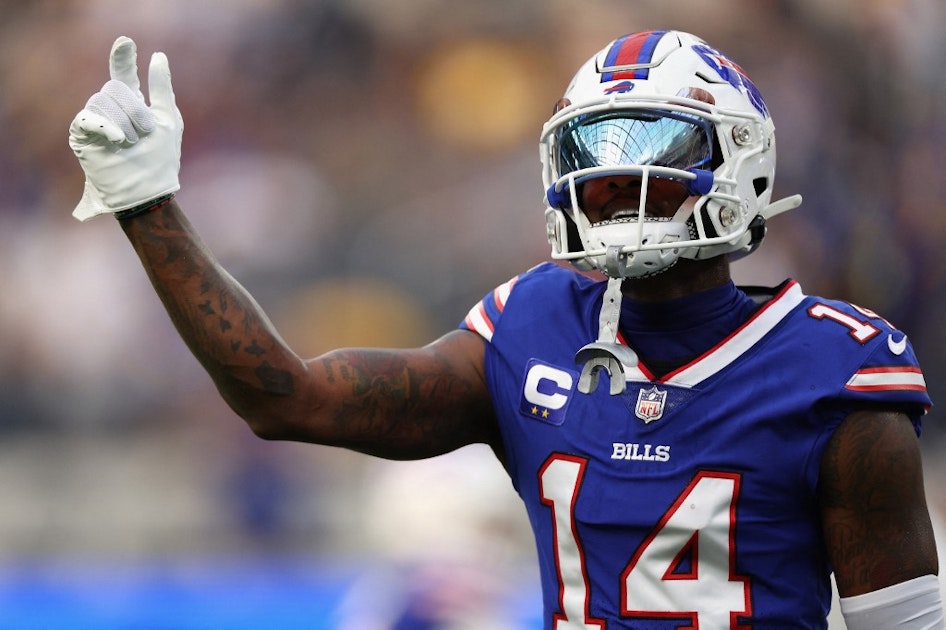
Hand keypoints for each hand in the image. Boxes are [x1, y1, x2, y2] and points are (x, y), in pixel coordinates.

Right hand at [69, 36, 182, 220]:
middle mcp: (111, 109)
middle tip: (146, 133)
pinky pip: (87, 118)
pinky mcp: (83, 136)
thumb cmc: (161, 159)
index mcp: (131, 104)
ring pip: (103, 101)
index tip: (127, 42)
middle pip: (116, 88)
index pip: (123, 74)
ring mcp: (96, 121)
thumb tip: (159, 55)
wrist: (148, 191)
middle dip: (136, 110)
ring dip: (125, 123)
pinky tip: (118, 139)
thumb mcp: (168, 119)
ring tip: (132, 143)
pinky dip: (105, 126)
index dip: (123, 58)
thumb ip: (162, 88)